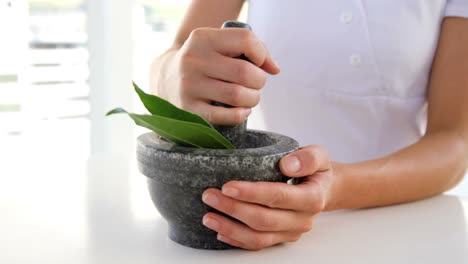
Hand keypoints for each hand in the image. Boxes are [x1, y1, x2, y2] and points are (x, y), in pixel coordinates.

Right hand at [163, 27, 279, 124]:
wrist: (166, 78)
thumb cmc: (204, 61)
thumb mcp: (220, 45)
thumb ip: (252, 49)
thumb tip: (274, 69)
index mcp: (203, 38)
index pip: (246, 40)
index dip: (261, 54)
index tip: (258, 63)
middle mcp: (193, 60)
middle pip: (245, 72)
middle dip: (259, 81)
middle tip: (255, 84)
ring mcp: (189, 86)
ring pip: (237, 95)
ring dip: (253, 99)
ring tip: (249, 97)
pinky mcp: (189, 109)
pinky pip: (225, 116)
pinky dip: (241, 114)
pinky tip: (242, 110)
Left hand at [202, 145, 336, 249]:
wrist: (323, 188)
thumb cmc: (315, 170)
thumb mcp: (318, 155)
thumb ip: (307, 157)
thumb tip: (287, 165)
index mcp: (312, 197)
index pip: (277, 196)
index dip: (251, 193)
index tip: (228, 187)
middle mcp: (302, 219)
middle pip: (263, 219)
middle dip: (233, 209)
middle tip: (209, 196)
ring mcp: (291, 232)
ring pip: (258, 237)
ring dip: (230, 228)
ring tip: (208, 217)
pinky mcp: (282, 238)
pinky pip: (258, 244)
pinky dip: (237, 240)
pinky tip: (220, 232)